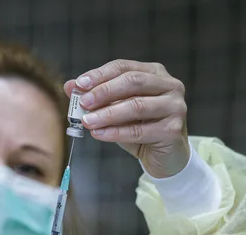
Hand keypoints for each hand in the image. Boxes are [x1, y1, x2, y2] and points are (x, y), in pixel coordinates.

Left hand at [65, 60, 188, 177]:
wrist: (165, 157)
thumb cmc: (141, 129)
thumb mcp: (116, 110)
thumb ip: (96, 97)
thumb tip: (70, 86)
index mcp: (154, 73)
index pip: (123, 67)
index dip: (100, 75)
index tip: (79, 85)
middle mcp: (169, 86)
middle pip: (133, 82)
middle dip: (104, 91)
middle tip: (83, 103)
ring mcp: (175, 107)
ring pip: (136, 106)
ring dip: (108, 114)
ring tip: (87, 121)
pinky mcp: (173, 130)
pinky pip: (139, 131)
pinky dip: (116, 132)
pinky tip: (99, 134)